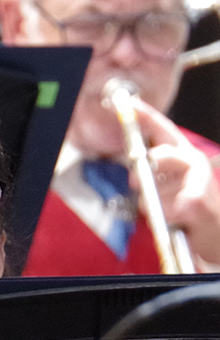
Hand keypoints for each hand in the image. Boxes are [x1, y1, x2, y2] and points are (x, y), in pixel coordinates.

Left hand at [127, 99, 219, 263]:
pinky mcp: (195, 201)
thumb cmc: (193, 212)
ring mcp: (198, 181)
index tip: (128, 104)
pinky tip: (178, 222)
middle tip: (135, 183)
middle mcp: (194, 163)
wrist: (218, 235)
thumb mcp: (172, 188)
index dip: (146, 116)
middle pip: (157, 155)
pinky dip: (162, 218)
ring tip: (171, 213)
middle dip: (142, 169)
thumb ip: (155, 174)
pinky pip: (160, 209)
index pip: (164, 130)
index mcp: (186, 157)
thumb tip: (135, 169)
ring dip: (152, 206)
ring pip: (152, 190)